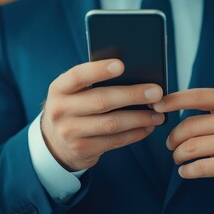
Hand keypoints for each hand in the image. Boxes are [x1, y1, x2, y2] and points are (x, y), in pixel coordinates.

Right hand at [41, 59, 164, 170]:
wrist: (55, 142)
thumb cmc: (75, 107)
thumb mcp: (74, 92)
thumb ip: (94, 83)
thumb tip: (135, 76)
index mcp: (59, 88)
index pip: (78, 75)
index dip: (99, 70)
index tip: (121, 65)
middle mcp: (60, 110)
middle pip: (101, 101)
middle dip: (132, 95)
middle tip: (156, 92)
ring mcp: (70, 132)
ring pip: (111, 124)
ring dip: (139, 118)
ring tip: (158, 114)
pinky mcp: (82, 149)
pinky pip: (114, 141)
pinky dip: (134, 134)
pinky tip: (147, 127)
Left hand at [152, 89, 213, 189]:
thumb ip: (213, 106)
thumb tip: (175, 106)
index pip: (197, 96)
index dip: (173, 100)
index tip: (157, 105)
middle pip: (188, 127)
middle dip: (173, 138)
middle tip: (170, 144)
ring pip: (190, 147)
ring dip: (178, 155)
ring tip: (178, 157)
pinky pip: (199, 167)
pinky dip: (187, 171)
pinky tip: (186, 171)